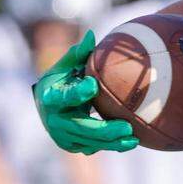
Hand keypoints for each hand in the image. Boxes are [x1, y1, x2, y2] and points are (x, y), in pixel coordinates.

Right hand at [33, 31, 137, 154]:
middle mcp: (54, 119)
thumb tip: (92, 36)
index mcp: (51, 97)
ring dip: (112, 142)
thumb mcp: (66, 66)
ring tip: (134, 139)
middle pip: (81, 127)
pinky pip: (92, 147)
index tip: (94, 85)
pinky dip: (109, 146)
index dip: (78, 92)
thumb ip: (78, 53)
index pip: (65, 96)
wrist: (48, 105)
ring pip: (89, 141)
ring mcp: (61, 135)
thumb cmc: (62, 80)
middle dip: (104, 129)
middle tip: (127, 127)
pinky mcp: (70, 145)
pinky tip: (127, 143)